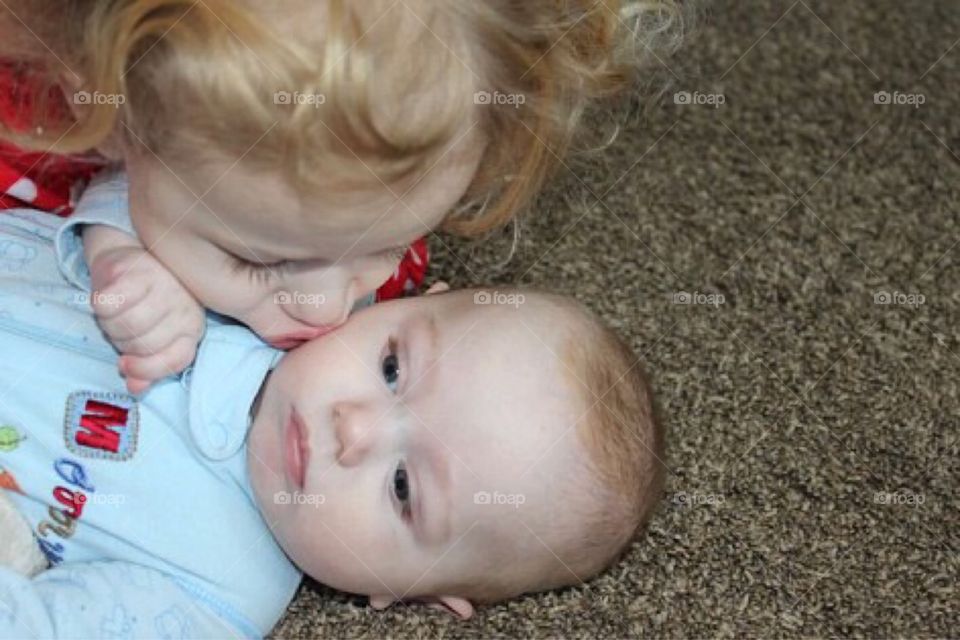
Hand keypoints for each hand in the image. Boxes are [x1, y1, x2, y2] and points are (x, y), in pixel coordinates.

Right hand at [88, 245, 203, 393]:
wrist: (134, 255)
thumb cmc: (146, 302)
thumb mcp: (154, 335)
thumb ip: (148, 364)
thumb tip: (135, 388)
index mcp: (192, 327)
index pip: (175, 359)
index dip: (147, 368)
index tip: (124, 365)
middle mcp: (184, 308)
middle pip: (143, 345)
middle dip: (123, 344)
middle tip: (118, 329)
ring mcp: (165, 287)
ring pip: (126, 326)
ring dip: (110, 325)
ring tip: (113, 314)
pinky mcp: (138, 270)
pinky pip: (110, 304)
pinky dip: (102, 305)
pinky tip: (106, 297)